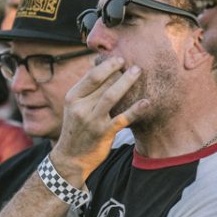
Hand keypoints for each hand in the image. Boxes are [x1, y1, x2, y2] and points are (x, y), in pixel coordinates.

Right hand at [50, 57, 146, 184]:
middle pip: (103, 83)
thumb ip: (87, 91)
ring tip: (137, 71)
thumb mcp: (75, 107)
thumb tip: (102, 67)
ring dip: (126, 82)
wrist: (71, 158)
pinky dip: (135, 109)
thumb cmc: (77, 128)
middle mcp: (81, 108)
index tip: (120, 59)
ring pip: (111, 96)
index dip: (107, 65)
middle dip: (119, 72)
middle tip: (134, 64)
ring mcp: (92, 121)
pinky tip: (146, 102)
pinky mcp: (104, 133)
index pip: (91, 76)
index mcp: (73, 98)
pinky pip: (122, 118)